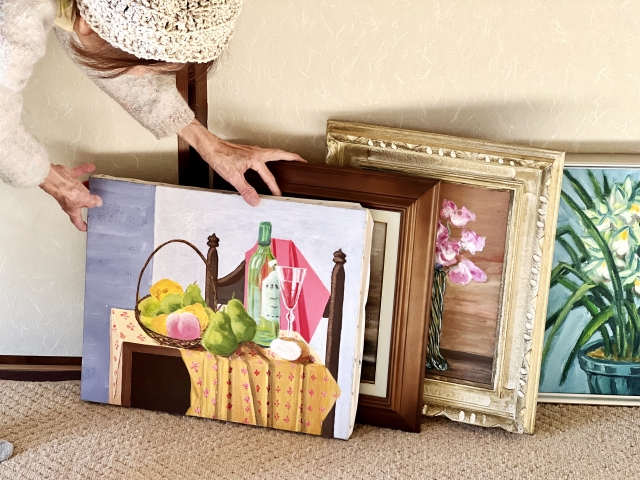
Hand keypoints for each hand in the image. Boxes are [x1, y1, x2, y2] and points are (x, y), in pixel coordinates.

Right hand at [39, 163, 102, 231]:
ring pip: (78, 188)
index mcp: (72, 209)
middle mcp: (68, 200)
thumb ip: (92, 202)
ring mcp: (67, 188)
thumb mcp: (85, 200)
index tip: (86, 228)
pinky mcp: (66, 177)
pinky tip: (91, 167)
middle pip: (79, 203)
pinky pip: (77, 174)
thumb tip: (98, 203)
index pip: (77, 221)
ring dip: (86, 186)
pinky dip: (84, 170)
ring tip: (95, 185)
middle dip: (86, 202)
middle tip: (95, 202)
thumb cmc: (67, 192)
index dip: (82, 225)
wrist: (55, 178)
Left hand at [178, 120, 304, 205]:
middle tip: (303, 161)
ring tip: (291, 160)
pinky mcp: (248, 150)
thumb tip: (255, 201)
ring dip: (284, 155)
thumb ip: (245, 190)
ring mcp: (253, 150)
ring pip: (274, 152)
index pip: (269, 177)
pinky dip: (273, 155)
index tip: (279, 196)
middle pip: (280, 154)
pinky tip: (269, 161)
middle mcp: (257, 152)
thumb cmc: (220, 158)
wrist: (209, 146)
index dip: (274, 188)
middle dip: (293, 158)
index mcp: (256, 159)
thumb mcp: (232, 177)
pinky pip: (266, 152)